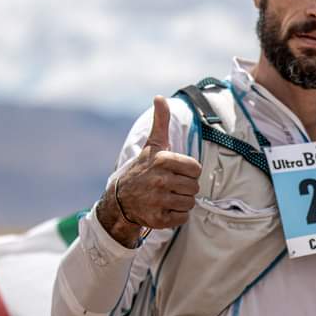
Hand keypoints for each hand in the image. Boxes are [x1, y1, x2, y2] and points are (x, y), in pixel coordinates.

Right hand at [98, 96, 202, 246]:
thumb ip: (161, 122)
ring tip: (166, 196)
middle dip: (185, 187)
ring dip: (181, 202)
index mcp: (162, 160)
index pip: (196, 169)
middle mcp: (159, 180)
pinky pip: (182, 218)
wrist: (120, 199)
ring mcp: (157, 200)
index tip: (174, 172)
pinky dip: (176, 215)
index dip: (188, 172)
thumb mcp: (152, 145)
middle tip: (169, 186)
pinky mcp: (157, 219)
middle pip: (194, 187)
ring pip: (190, 203)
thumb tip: (160, 97)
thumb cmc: (143, 169)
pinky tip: (163, 208)